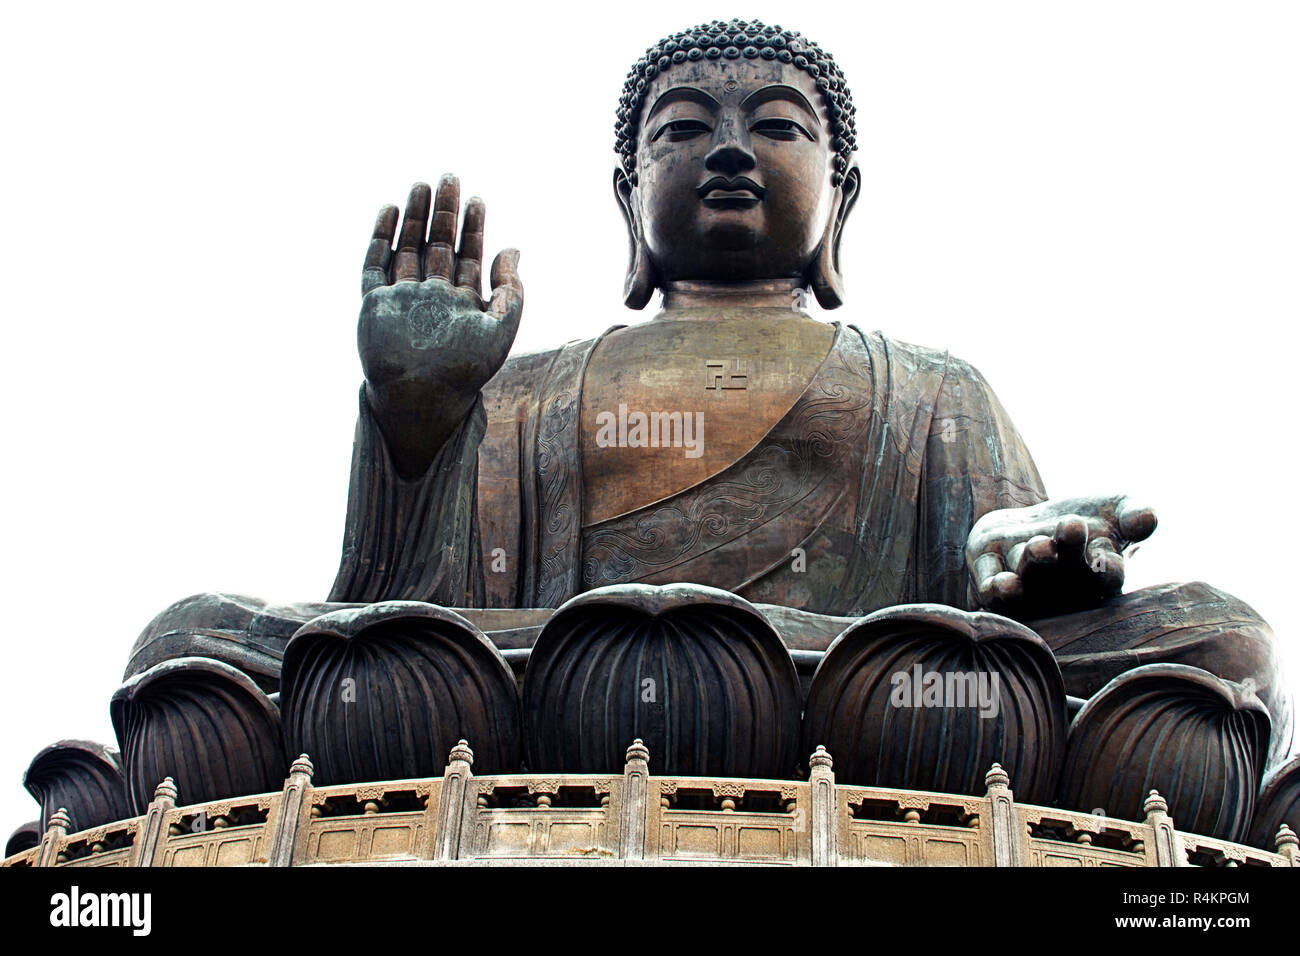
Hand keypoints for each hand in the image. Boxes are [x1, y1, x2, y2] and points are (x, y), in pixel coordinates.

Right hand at [357, 175, 522, 477]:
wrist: (421, 398)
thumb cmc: (464, 371)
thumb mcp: (500, 329)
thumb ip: (511, 290)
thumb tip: (513, 248)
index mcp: (461, 303)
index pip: (468, 256)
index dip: (473, 228)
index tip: (477, 200)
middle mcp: (432, 297)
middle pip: (437, 245)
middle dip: (444, 213)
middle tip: (449, 178)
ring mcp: (403, 298)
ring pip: (407, 247)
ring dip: (414, 217)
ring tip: (422, 185)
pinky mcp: (375, 304)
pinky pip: (375, 265)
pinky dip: (381, 238)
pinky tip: (389, 211)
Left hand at [965, 494, 1156, 618]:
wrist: (1029, 525)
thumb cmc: (1084, 520)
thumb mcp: (1114, 510)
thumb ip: (1134, 514)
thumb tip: (1149, 518)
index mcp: (1097, 575)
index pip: (1109, 575)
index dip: (1109, 569)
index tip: (1108, 558)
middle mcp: (1063, 587)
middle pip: (1067, 572)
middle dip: (1069, 550)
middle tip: (1071, 526)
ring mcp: (1028, 586)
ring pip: (1030, 579)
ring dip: (1034, 564)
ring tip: (1041, 546)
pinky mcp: (991, 580)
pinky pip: (993, 592)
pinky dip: (998, 590)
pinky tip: (1004, 583)